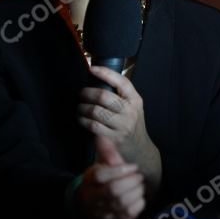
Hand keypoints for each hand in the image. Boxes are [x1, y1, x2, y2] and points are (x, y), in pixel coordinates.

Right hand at [76, 136, 145, 218]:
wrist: (86, 207)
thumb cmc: (98, 183)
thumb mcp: (99, 166)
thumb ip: (106, 152)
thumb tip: (104, 136)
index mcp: (89, 182)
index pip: (101, 175)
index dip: (120, 170)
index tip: (133, 166)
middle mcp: (94, 199)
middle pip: (114, 190)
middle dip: (131, 181)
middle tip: (138, 176)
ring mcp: (103, 213)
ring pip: (123, 204)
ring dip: (137, 192)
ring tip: (138, 185)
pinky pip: (129, 215)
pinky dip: (138, 204)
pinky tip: (137, 197)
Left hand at [77, 66, 162, 195]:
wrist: (140, 148)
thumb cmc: (132, 123)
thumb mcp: (134, 106)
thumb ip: (121, 94)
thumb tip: (99, 77)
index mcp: (135, 99)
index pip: (121, 81)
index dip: (105, 73)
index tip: (91, 69)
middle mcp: (130, 111)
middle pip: (104, 96)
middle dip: (88, 93)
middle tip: (81, 93)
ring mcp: (122, 125)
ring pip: (96, 111)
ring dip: (83, 107)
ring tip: (79, 106)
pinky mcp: (113, 138)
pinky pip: (93, 126)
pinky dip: (83, 120)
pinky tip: (81, 118)